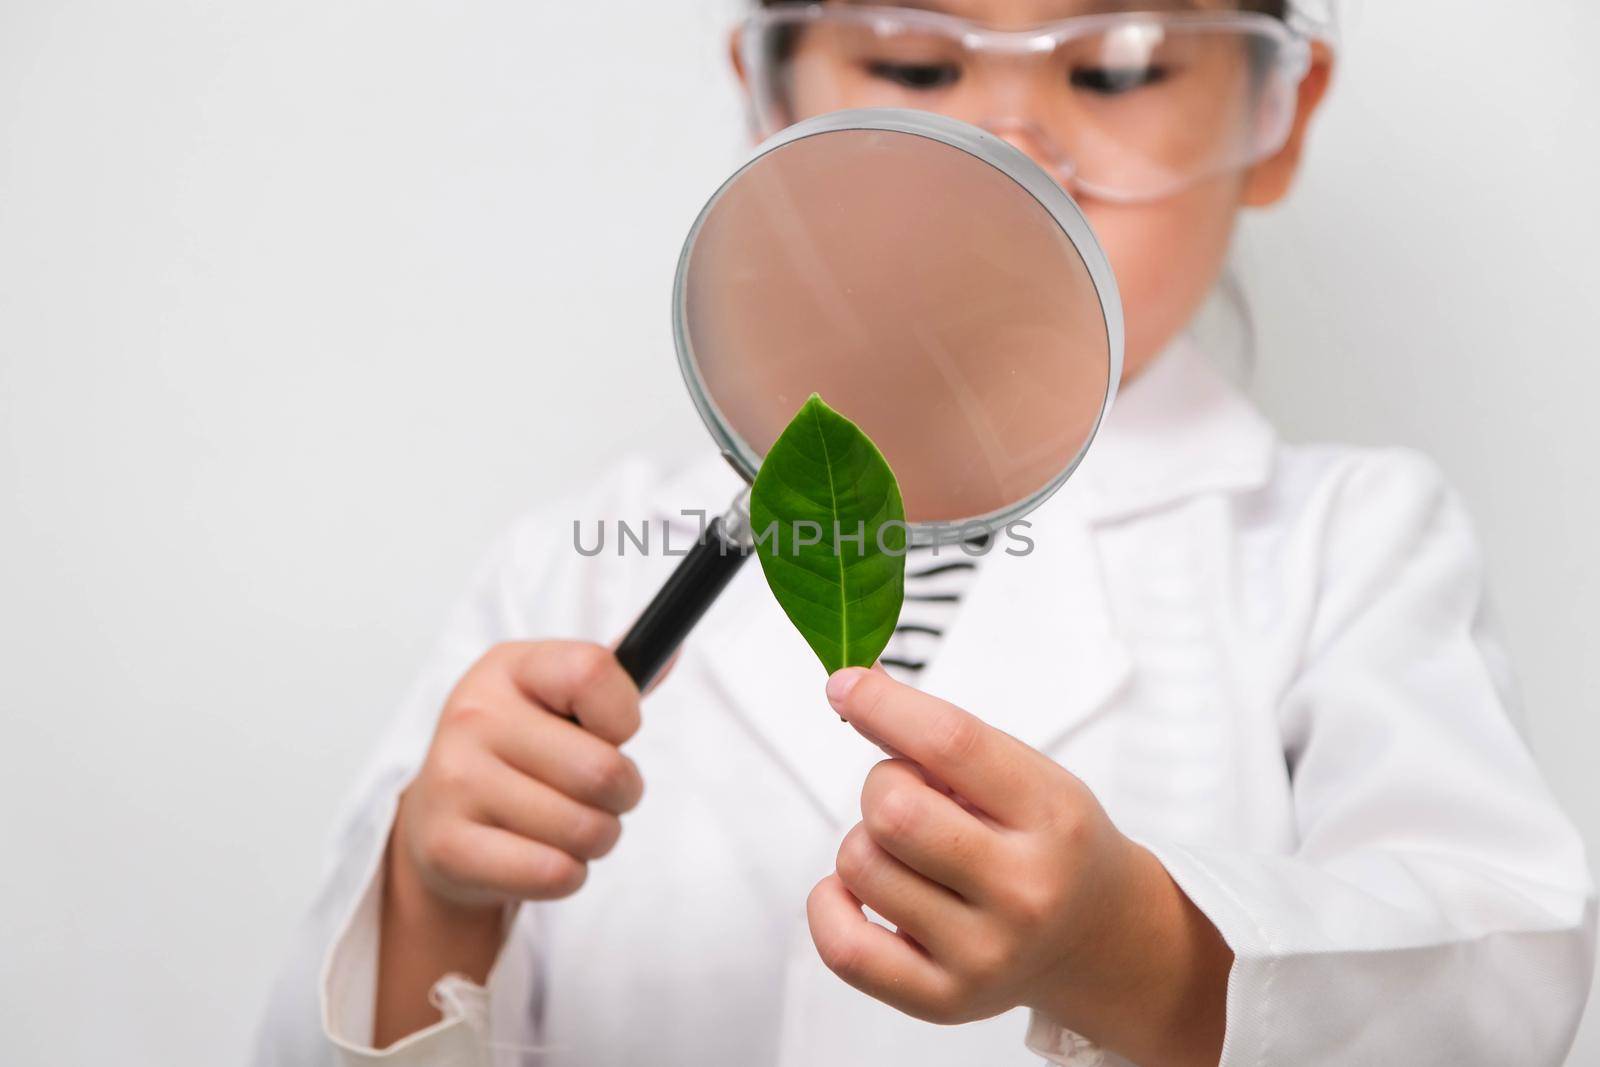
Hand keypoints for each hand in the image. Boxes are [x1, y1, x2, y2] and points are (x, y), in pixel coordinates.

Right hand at [377, 640, 644, 1045]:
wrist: (437, 823)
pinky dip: (566, 875)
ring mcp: (454, 781)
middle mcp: (473, 715)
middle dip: (622, 795)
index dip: (622, 715)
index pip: (593, 673)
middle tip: (597, 796)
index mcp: (508, 668)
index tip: (608, 732)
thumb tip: (672, 651)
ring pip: (586, 830)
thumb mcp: (552, 699)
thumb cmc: (517, 755)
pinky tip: (537, 855)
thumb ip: (610, 679)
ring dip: (596, 839)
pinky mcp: (447, 848)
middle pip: (604, 770)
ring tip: (563, 825)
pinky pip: (555, 873)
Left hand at [810, 667, 1230, 1066]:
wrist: (1097, 939)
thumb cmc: (1045, 839)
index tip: (844, 684)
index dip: (883, 705)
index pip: (952, 743)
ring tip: (911, 852)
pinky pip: (842, 945)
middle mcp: (1025, 892)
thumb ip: (946, 740)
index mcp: (1052, 817)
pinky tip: (861, 890)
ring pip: (860, 864)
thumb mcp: (1027, 775)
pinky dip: (830, 902)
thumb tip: (853, 686)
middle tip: (910, 794)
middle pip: (893, 810)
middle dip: (882, 784)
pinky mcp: (944, 1001)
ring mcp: (985, 954)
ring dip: (865, 841)